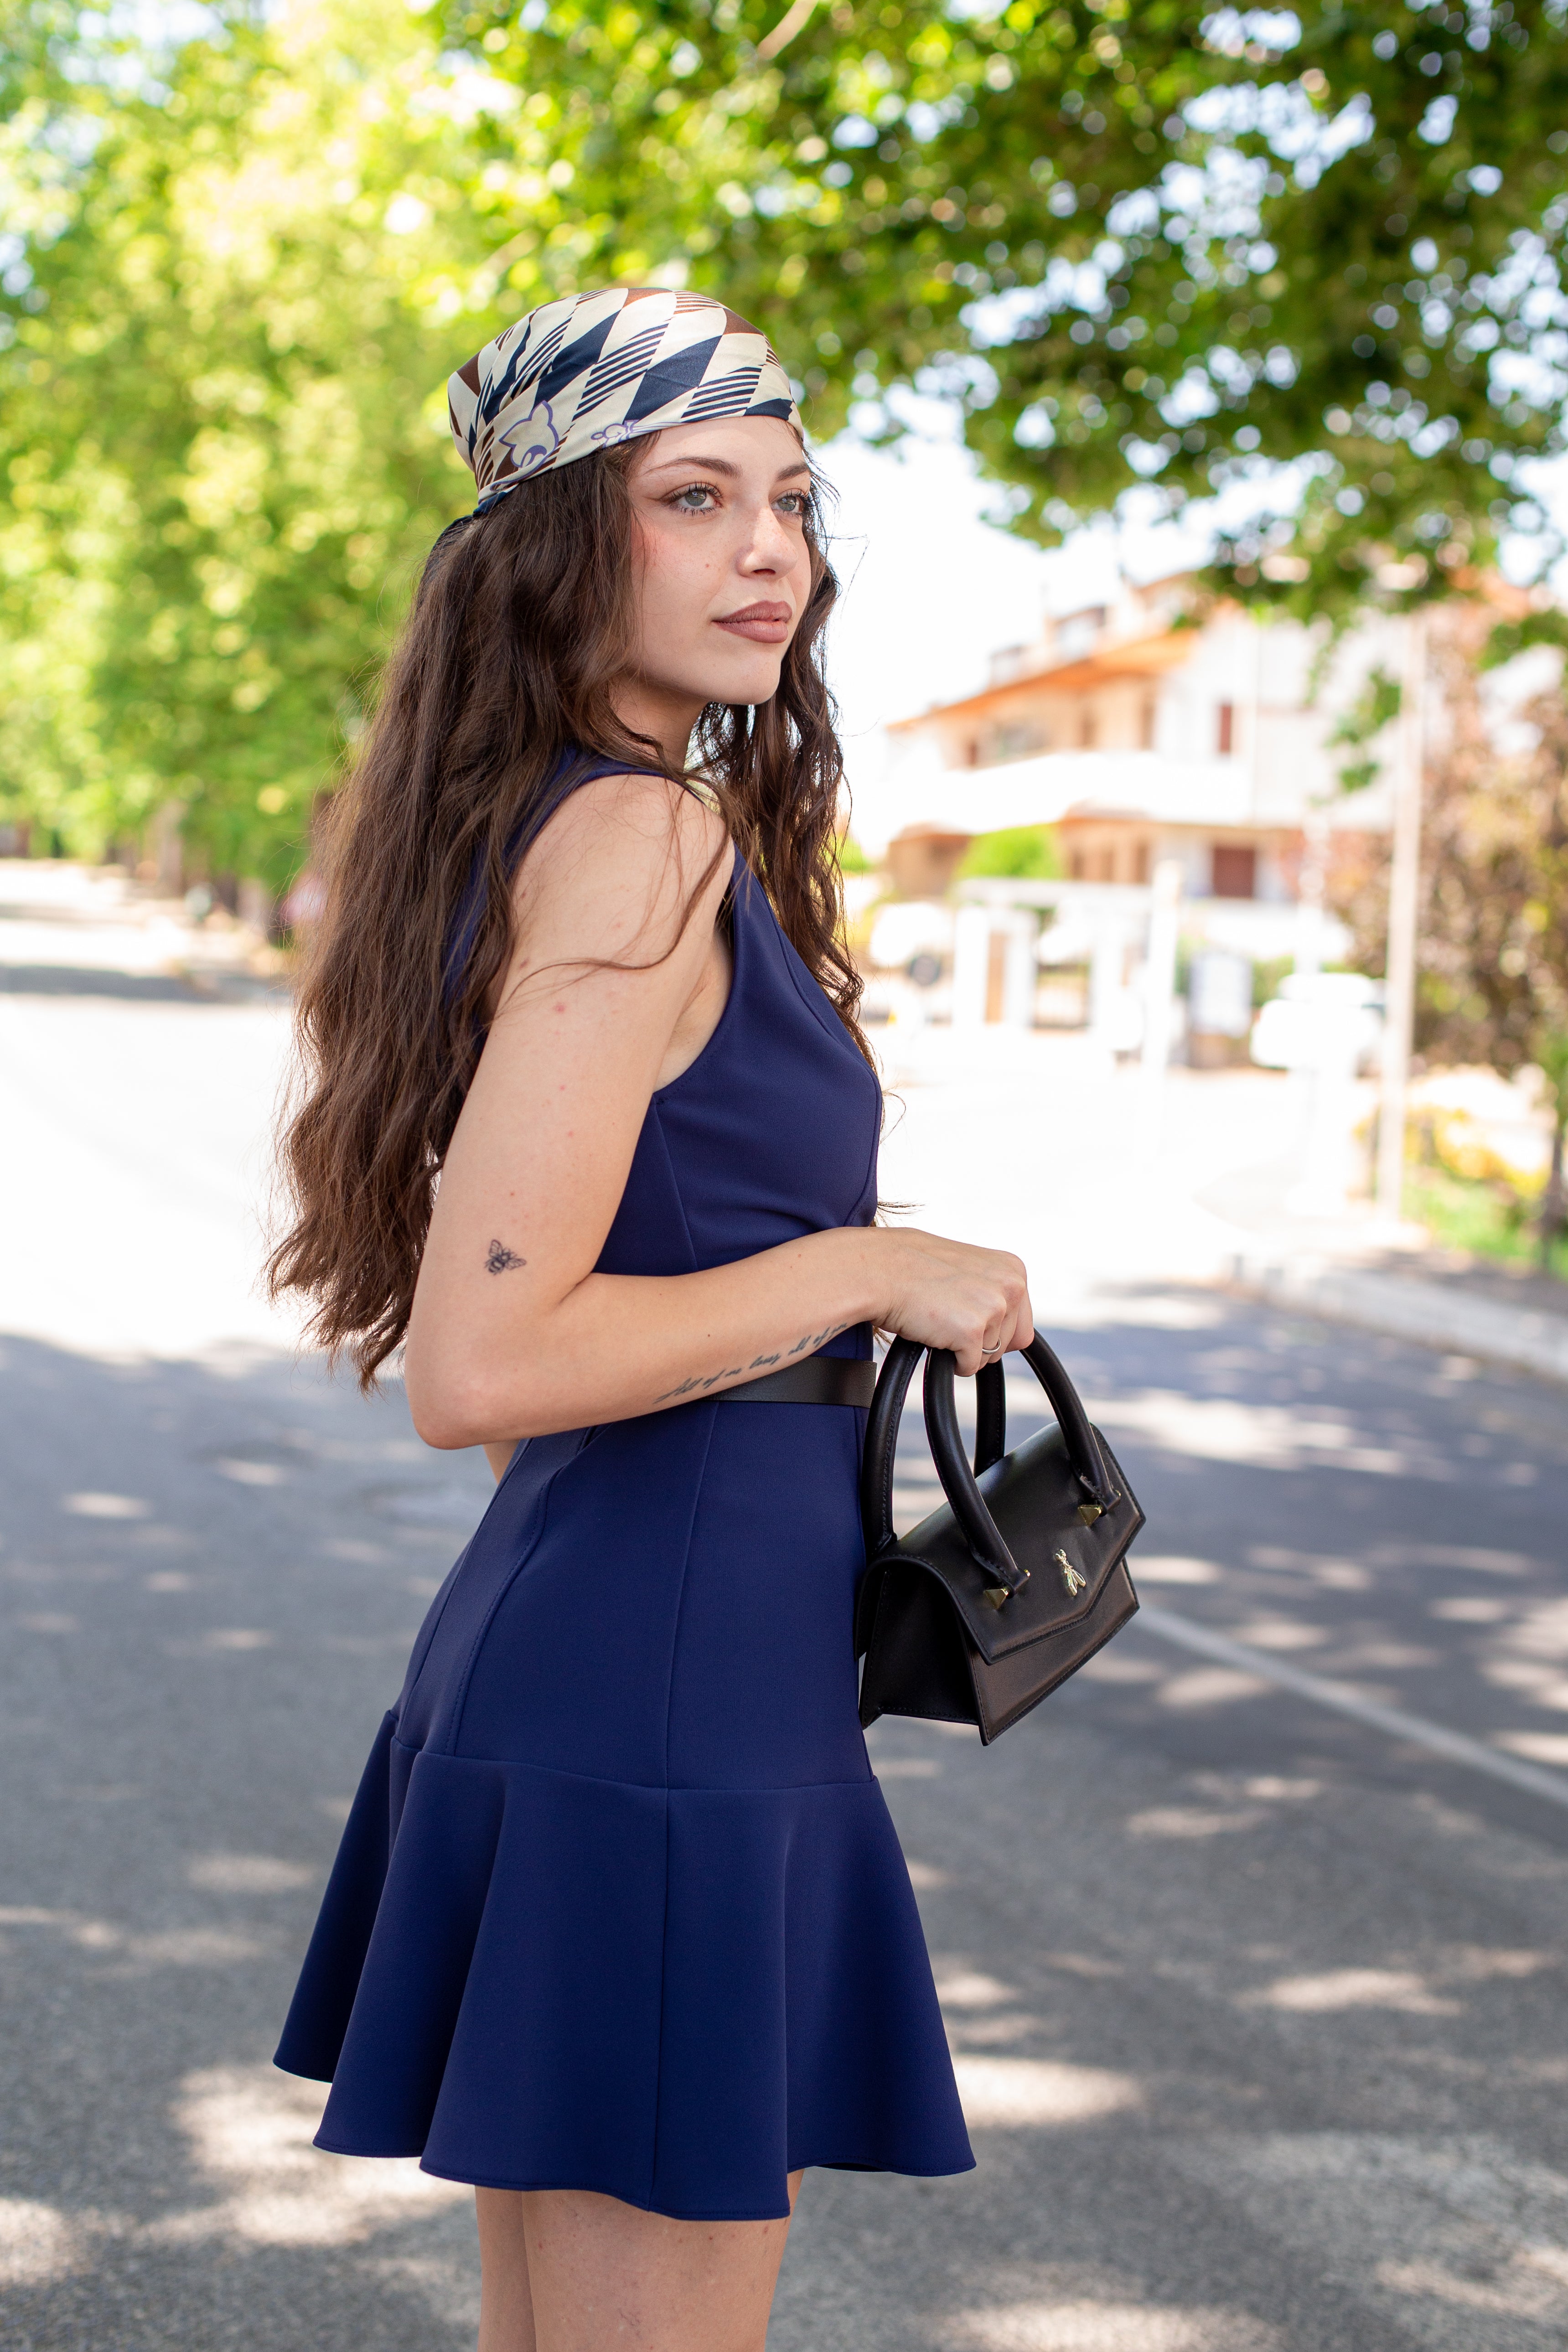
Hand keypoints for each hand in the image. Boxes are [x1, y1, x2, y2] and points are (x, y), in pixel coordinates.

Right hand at [870, 1227, 1033, 1377]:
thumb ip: (992, 1287)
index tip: (965, 1316)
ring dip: (962, 1349)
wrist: (877, 1270)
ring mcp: (994, 1309)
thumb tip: (1003, 1315)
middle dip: (979, 1341)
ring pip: (989, 1357)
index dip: (993, 1330)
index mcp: (1013, 1269)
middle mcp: (1011, 1286)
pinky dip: (949, 1361)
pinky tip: (931, 1333)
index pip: (1023, 1324)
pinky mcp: (972, 1332)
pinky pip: (969, 1367)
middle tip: (946, 1318)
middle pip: (1008, 1344)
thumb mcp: (966, 1266)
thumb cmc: (911, 1266)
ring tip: (937, 1321)